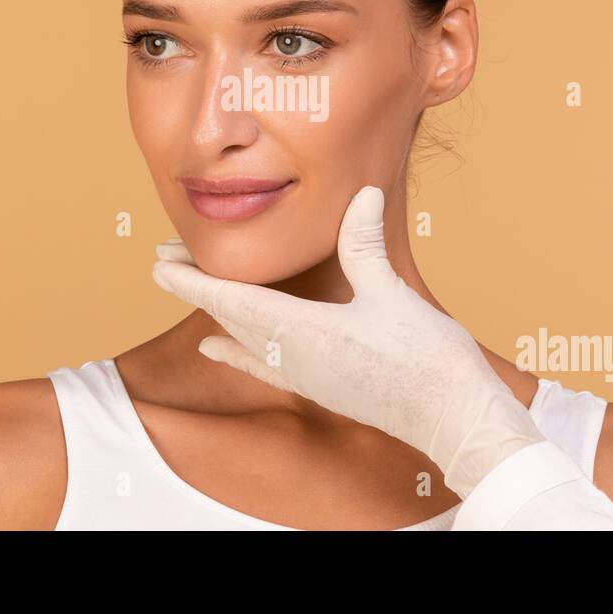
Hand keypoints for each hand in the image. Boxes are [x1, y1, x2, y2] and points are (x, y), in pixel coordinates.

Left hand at [150, 185, 547, 497]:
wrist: (453, 419)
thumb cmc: (425, 359)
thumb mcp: (389, 292)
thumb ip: (364, 244)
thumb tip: (361, 194)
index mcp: (301, 331)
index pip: (230, 299)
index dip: (191, 279)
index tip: (159, 261)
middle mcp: (291, 356)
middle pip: (227, 314)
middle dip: (195, 283)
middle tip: (164, 253)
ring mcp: (302, 374)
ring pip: (240, 336)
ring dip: (213, 307)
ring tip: (188, 283)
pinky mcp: (318, 385)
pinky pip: (260, 364)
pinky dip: (232, 352)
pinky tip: (212, 348)